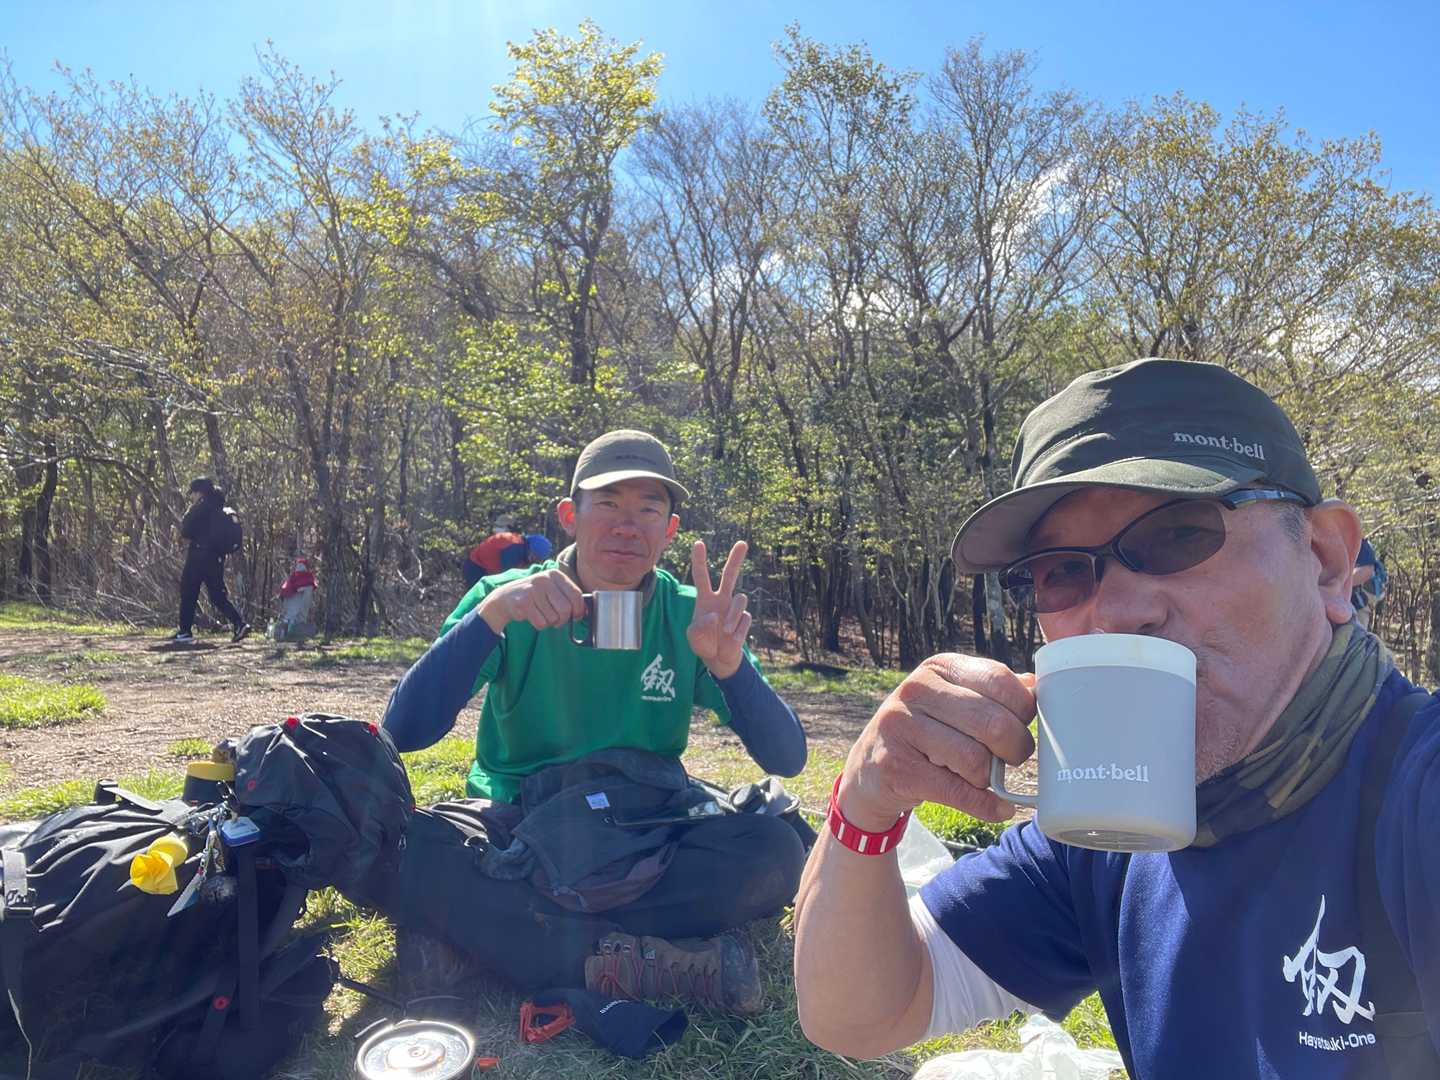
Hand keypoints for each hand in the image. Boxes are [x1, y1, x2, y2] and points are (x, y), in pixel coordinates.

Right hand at [478, 569, 585, 633]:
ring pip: (553, 618)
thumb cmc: (536, 595)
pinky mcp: (524, 602)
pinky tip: (533, 616)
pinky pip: (541, 623)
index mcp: (555, 575)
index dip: (579, 609)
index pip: (576, 594)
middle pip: (566, 609)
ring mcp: (533, 590)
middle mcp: (544, 579)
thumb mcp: (552, 590)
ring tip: (541, 614)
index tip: (576, 616)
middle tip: (557, 620)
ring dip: (550, 622)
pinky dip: (540, 624)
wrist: (506, 597)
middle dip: (563, 619)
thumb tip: (584, 611)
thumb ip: (568, 597)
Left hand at [687, 540, 749, 678]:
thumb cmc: (703, 644)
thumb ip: (700, 627)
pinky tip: (731, 640)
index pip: (701, 576)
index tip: (699, 543)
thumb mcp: (693, 637)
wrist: (718, 659)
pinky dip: (737, 631)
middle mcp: (721, 599)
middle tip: (742, 543)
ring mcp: (733, 609)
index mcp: (705, 599)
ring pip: (740, 600)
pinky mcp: (743, 620)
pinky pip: (744, 619)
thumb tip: (715, 615)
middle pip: (730, 575)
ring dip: (732, 616)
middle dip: (736, 559)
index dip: (699, 560)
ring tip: (725, 631)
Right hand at [837, 654, 1036, 827]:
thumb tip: (1034, 686)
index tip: (1023, 727)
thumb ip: (992, 692)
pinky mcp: (896, 767)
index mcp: (938, 667)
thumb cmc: (926, 733)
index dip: (1024, 711)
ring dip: (991, 778)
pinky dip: (987, 805)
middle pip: (993, 724)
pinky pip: (958, 792)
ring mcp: (901, 728)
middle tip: (1012, 759)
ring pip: (976, 760)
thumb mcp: (954, 702)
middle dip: (1016, 749)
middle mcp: (916, 690)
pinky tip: (997, 807)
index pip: (1000, 681)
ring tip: (986, 778)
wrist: (870, 769)